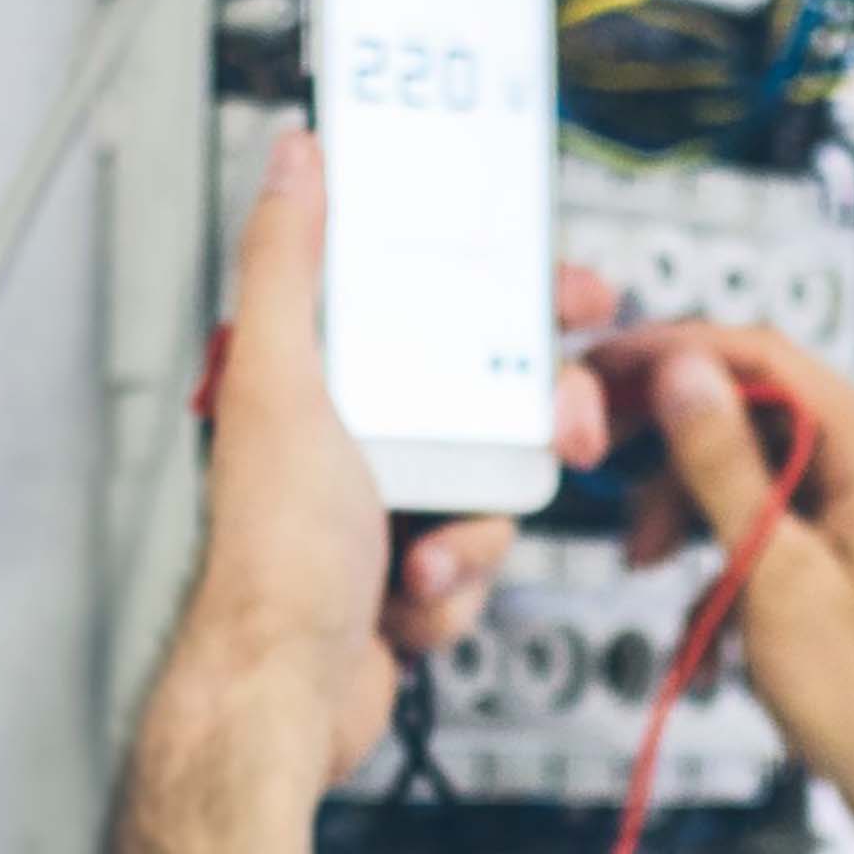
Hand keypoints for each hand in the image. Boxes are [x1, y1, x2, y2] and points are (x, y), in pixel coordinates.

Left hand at [173, 133, 609, 788]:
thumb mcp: (282, 382)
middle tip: (572, 431)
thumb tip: (295, 157)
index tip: (579, 295)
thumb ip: (292, 263)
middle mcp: (355, 437)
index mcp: (325, 378)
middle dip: (537, 425)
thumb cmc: (274, 556)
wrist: (290, 695)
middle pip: (492, 398)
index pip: (437, 306)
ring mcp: (388, 508)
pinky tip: (406, 598)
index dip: (515, 292)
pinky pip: (482, 558)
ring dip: (479, 528)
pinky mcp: (412, 572)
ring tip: (429, 554)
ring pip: (498, 486)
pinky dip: (457, 583)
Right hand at [594, 325, 853, 853]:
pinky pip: (768, 528)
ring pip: (751, 473)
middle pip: (751, 411)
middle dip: (672, 449)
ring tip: (649, 565)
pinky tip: (704, 627)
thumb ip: (724, 464)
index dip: (672, 352)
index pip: (763, 356)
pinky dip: (724, 564)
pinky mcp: (848, 555)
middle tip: (603, 469)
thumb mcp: (774, 572)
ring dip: (689, 514)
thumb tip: (684, 372)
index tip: (602, 369)